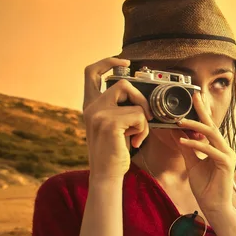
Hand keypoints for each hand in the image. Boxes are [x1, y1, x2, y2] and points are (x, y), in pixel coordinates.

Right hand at [83, 57, 153, 181]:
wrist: (106, 174)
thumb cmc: (114, 152)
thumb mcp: (114, 126)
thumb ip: (119, 109)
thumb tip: (140, 96)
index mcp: (90, 105)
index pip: (91, 72)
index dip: (107, 61)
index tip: (124, 61)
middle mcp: (91, 106)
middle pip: (123, 83)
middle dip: (141, 98)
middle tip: (146, 115)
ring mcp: (99, 113)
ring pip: (134, 101)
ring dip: (144, 118)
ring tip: (137, 133)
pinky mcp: (109, 123)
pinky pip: (139, 116)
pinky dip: (144, 129)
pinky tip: (135, 142)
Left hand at [173, 91, 235, 217]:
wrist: (214, 207)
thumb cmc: (205, 187)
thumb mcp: (192, 164)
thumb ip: (187, 149)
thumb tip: (176, 134)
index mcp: (218, 148)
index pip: (209, 127)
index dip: (202, 113)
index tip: (194, 98)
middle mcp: (225, 149)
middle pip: (212, 126)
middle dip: (202, 111)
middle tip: (193, 97)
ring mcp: (227, 155)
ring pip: (211, 135)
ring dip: (195, 126)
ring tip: (180, 121)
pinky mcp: (226, 164)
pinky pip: (210, 150)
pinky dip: (195, 145)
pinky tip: (183, 141)